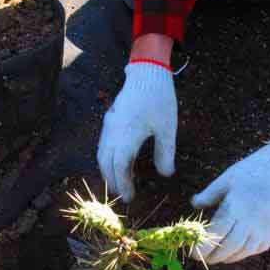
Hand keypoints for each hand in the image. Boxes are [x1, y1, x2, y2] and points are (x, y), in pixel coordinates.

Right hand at [98, 61, 175, 201]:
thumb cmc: (159, 98)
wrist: (146, 72)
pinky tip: (117, 164)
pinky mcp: (110, 120)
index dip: (122, 184)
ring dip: (108, 171)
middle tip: (123, 195)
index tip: (130, 197)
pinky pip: (103, 145)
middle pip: (106, 163)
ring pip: (101, 154)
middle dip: (112, 181)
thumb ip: (166, 153)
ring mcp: (109, 125)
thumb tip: (166, 174)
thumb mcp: (167, 128)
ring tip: (119, 183)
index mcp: (127, 134)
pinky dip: (107, 159)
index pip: (119, 166)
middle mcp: (113, 131)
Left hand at [191, 124, 269, 263]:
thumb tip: (194, 204)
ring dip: (225, 258)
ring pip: (241, 253)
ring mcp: (263, 230)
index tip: (191, 251)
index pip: (213, 235)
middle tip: (201, 257)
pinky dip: (242, 254)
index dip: (201, 247)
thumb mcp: (228, 177)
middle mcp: (249, 223)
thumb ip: (209, 194)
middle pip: (226, 249)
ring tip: (215, 256)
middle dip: (211, 257)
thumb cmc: (255, 169)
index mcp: (234, 208)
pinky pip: (255, 250)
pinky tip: (234, 251)